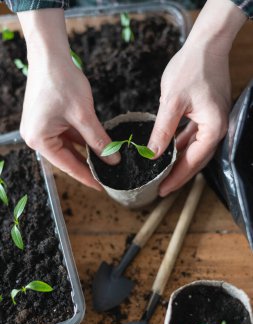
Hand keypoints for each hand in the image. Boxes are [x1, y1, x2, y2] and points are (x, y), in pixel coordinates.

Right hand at [18, 9, 118, 189]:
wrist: (50, 56)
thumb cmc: (62, 82)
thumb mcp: (84, 115)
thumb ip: (99, 140)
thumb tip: (113, 160)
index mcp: (40, 140)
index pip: (68, 166)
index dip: (87, 177)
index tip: (102, 188)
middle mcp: (37, 138)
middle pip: (67, 158)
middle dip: (88, 165)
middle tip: (107, 177)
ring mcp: (42, 129)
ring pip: (69, 147)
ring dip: (87, 152)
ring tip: (106, 164)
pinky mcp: (48, 121)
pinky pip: (68, 136)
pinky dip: (82, 140)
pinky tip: (98, 145)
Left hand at [147, 0, 245, 195]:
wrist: (206, 44)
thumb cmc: (192, 68)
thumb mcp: (172, 102)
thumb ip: (162, 131)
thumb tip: (151, 154)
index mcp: (213, 128)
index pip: (193, 162)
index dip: (176, 177)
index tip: (162, 190)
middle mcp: (217, 129)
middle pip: (196, 160)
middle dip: (178, 174)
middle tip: (160, 188)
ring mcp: (213, 122)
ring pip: (194, 150)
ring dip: (179, 162)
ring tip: (162, 174)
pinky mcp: (207, 116)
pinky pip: (193, 137)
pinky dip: (181, 146)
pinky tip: (168, 152)